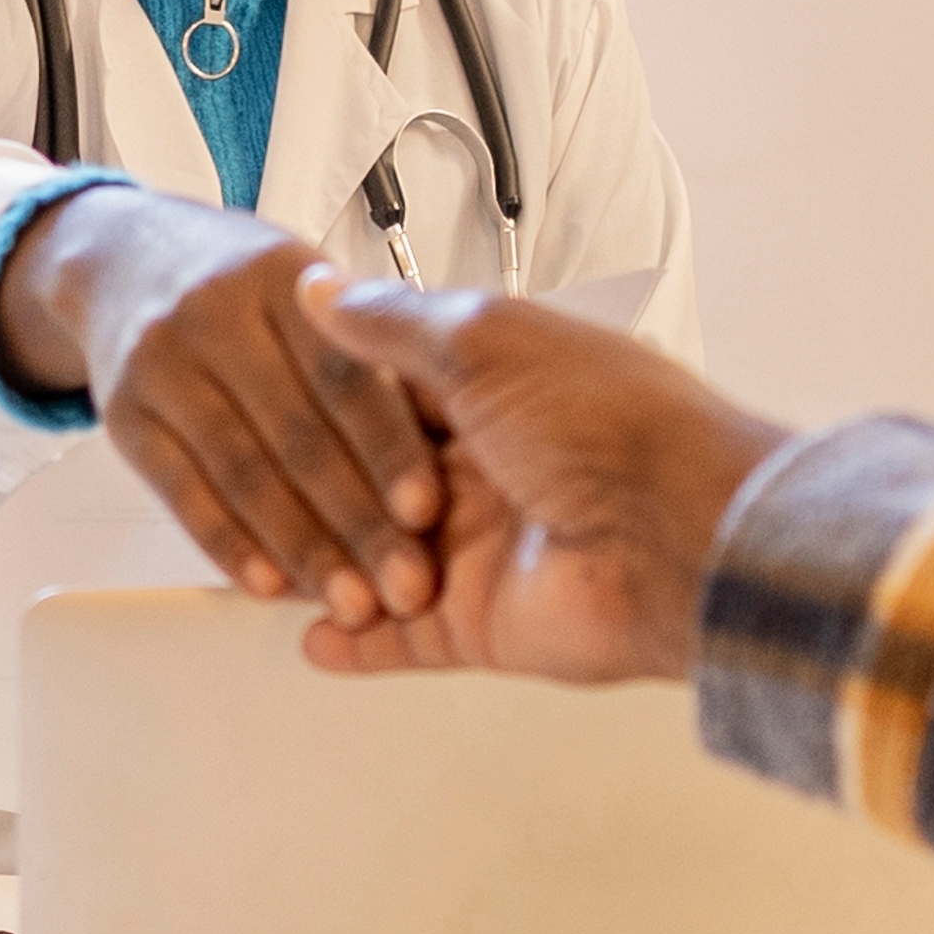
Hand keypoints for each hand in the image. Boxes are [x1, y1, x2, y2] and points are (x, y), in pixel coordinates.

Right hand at [0, 189, 445, 624]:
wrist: (113, 245)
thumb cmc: (228, 269)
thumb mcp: (317, 268)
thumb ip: (373, 314)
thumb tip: (415, 354)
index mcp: (286, 275)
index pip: (346, 374)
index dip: (387, 446)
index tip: (422, 508)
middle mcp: (217, 312)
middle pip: (298, 433)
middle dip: (356, 519)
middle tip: (404, 581)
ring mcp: (163, 363)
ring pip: (244, 472)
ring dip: (302, 548)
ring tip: (349, 602)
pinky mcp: (126, 419)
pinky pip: (183, 494)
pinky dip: (230, 545)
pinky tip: (268, 582)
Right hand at [297, 287, 792, 685]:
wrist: (675, 531)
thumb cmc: (604, 421)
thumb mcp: (484, 340)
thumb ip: (394, 324)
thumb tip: (324, 289)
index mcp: (491, 393)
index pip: (383, 398)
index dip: (324, 404)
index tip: (264, 402)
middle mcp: (484, 470)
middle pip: (371, 486)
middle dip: (316, 496)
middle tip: (258, 495)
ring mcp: (480, 552)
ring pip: (375, 564)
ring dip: (326, 567)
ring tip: (267, 571)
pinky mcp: (482, 625)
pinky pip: (403, 641)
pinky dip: (355, 644)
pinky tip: (312, 636)